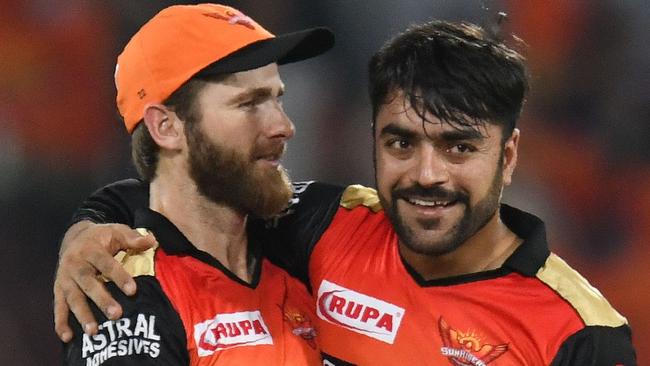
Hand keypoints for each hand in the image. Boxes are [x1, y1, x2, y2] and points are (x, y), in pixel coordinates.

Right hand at [53, 221, 156, 341]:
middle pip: (88, 283)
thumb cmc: (102, 237)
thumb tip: (152, 240)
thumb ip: (133, 238)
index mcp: (90, 249)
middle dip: (102, 300)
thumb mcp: (117, 231)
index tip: (132, 291)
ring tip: (94, 331)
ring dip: (82, 315)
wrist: (74, 237)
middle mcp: (75, 264)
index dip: (119, 277)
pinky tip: (67, 337)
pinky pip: (58, 307)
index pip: (106, 264)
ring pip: (73, 298)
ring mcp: (65, 278)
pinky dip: (60, 323)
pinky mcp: (58, 289)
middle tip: (117, 315)